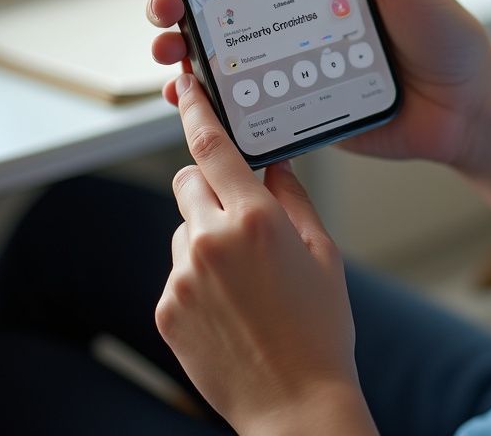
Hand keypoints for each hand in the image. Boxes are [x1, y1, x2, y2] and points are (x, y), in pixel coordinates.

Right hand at [115, 0, 490, 168]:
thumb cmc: (441, 32)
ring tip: (170, 45)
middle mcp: (293, 18)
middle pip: (216, 3)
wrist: (466, 108)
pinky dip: (209, 101)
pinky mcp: (296, 106)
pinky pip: (242, 105)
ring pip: (220, 53)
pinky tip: (189, 92)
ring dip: (180, 47)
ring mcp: (289, 64)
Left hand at [157, 73, 374, 434]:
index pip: (212, 147)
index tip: (186, 86)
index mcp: (254, 218)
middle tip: (243, 216)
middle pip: (188, 182)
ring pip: (184, 228)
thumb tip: (276, 164)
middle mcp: (210, 239)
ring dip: (205, 236)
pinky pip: (177, 271)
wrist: (294, 403)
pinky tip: (230, 306)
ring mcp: (183, 277)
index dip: (196, 110)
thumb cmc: (320, 327)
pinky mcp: (166, 309)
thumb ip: (294, 197)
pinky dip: (197, 276)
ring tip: (245, 279)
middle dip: (211, 186)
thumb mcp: (323, 251)